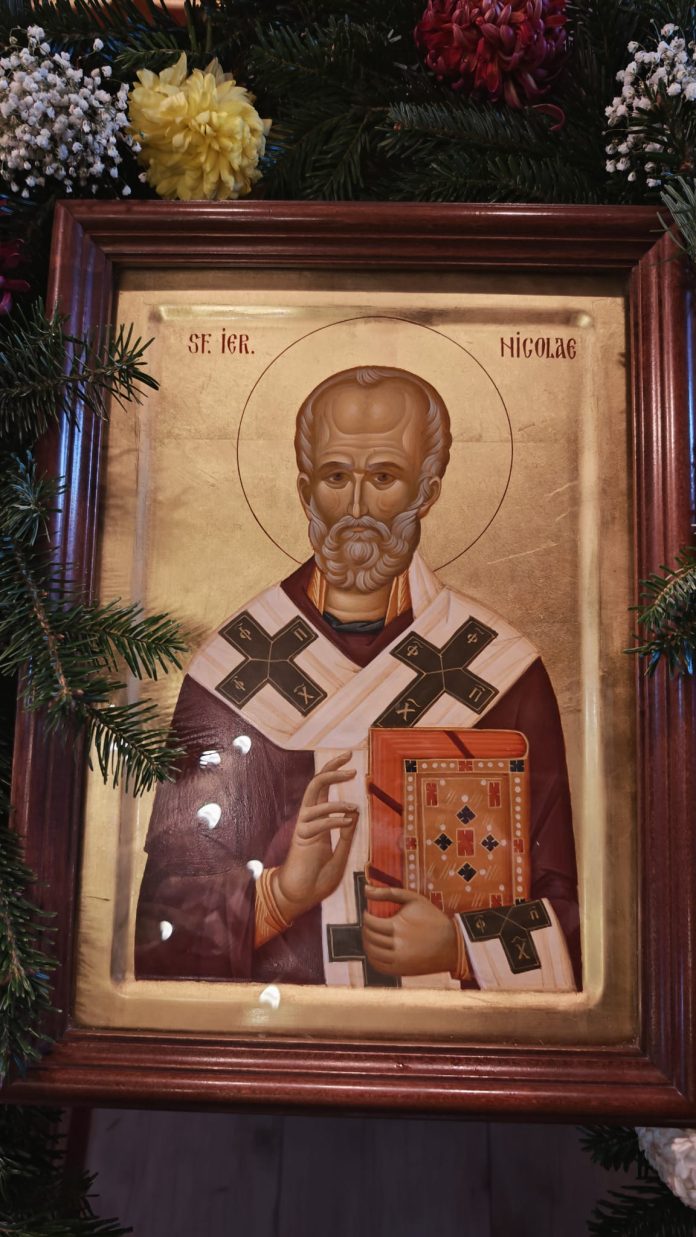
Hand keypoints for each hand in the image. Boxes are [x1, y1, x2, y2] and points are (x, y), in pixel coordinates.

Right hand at [274, 752, 358, 921]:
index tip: (351, 763)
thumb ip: (347, 835)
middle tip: (348, 757)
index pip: (324, 790)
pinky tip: (347, 822)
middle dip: (331, 768)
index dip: (334, 773)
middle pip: (316, 784)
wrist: (299, 898)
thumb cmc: (317, 880)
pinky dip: (334, 819)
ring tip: (354, 807)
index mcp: (319, 821)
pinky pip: (318, 823)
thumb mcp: (340, 855)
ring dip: (336, 800)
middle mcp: (310, 820)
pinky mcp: (301, 839)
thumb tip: (355, 813)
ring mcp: (304, 828)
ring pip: (315, 799)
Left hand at [362, 886, 458, 976]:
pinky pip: (379, 967)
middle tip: (369, 923)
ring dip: (367, 942)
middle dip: (366, 928)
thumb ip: (389, 892)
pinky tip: (376, 949)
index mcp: (397, 926)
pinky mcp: (401, 971)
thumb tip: (365, 889)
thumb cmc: (433, 918)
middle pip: (369, 937)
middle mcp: (396, 945)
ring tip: (371, 935)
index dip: (366, 917)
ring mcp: (398, 960)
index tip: (368, 913)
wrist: (452, 944)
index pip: (370, 923)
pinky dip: (372, 958)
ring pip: (372, 953)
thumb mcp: (415, 899)